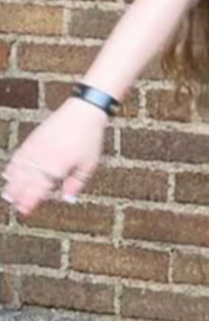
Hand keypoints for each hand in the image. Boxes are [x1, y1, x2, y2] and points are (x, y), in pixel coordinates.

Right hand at [1, 99, 109, 218]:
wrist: (83, 110)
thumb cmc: (89, 137)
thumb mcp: (88, 164)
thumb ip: (76, 183)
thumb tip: (67, 198)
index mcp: (58, 166)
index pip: (40, 188)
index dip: (30, 200)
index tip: (25, 210)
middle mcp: (44, 158)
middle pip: (26, 180)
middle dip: (19, 194)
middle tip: (14, 205)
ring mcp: (37, 147)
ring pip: (19, 169)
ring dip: (13, 183)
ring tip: (8, 195)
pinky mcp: (34, 138)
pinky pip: (19, 155)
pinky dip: (13, 166)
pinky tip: (9, 174)